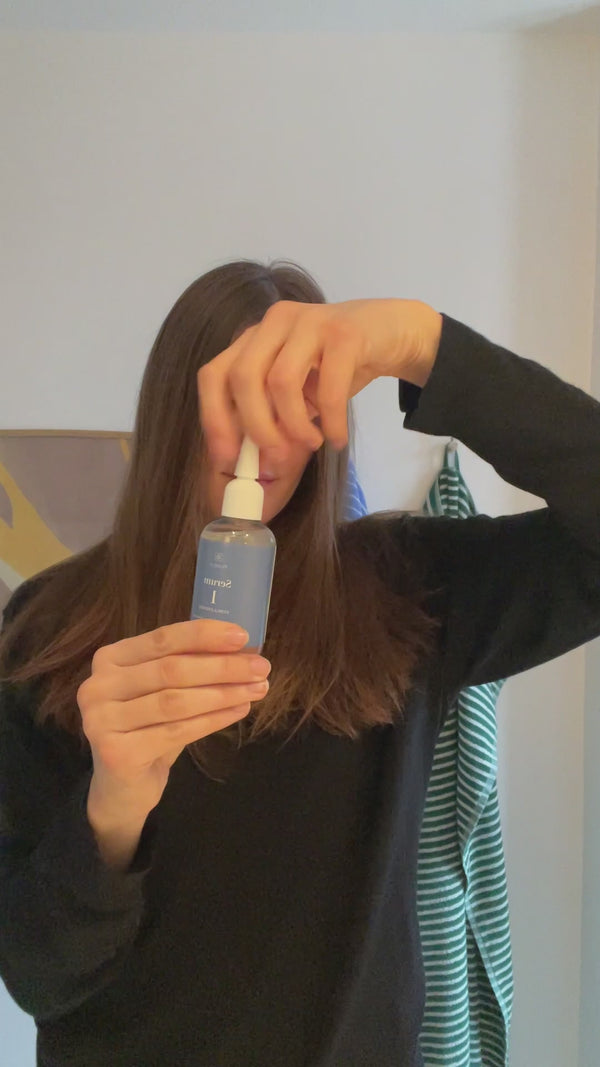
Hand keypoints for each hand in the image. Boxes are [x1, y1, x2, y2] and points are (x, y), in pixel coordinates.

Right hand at [78, 620, 270, 819]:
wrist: (122, 787)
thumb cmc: (148, 728)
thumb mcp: (163, 690)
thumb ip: (189, 666)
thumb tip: (243, 649)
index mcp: (110, 658)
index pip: (162, 639)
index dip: (203, 635)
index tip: (242, 637)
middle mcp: (97, 685)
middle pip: (171, 669)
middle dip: (222, 666)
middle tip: (261, 667)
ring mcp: (101, 720)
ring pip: (175, 701)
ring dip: (223, 693)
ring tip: (257, 689)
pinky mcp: (116, 753)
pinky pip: (176, 731)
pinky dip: (213, 720)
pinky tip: (238, 711)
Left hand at [198, 297, 441, 467]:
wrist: (394, 334)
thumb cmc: (339, 367)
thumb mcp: (299, 394)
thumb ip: (274, 419)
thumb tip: (253, 465)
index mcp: (254, 338)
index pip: (214, 375)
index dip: (214, 419)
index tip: (227, 458)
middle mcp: (274, 323)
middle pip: (243, 377)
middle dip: (256, 427)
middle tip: (275, 461)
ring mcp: (308, 322)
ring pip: (281, 381)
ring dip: (294, 426)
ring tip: (312, 444)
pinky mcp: (344, 332)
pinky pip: (329, 386)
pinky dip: (331, 421)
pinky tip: (337, 438)